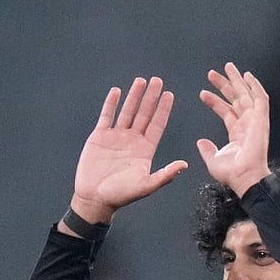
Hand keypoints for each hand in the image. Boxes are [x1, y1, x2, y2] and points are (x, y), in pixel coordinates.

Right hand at [67, 76, 186, 225]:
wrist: (94, 199)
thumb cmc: (120, 195)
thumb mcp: (146, 186)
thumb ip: (165, 175)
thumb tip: (184, 165)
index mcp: (145, 150)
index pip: (157, 124)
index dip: (163, 109)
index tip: (169, 94)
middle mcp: (132, 140)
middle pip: (144, 114)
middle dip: (150, 97)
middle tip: (157, 81)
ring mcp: (116, 137)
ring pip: (127, 111)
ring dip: (133, 96)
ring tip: (140, 81)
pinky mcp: (99, 137)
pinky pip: (106, 116)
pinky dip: (111, 104)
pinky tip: (116, 92)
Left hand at [195, 63, 270, 196]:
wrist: (244, 177)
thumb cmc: (232, 173)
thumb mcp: (214, 159)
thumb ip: (207, 149)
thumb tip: (200, 142)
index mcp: (237, 133)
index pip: (226, 111)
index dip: (214, 101)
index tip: (202, 93)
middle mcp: (247, 124)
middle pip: (236, 99)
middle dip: (225, 85)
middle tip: (212, 73)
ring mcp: (255, 120)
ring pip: (246, 94)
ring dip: (237, 81)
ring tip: (227, 67)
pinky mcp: (261, 118)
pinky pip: (260, 98)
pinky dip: (255, 85)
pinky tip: (247, 75)